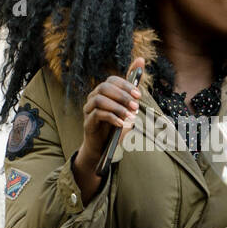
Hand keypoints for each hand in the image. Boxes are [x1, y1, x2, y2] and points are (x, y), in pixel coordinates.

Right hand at [76, 58, 143, 172]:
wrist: (104, 147)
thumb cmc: (117, 128)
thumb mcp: (128, 114)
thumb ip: (132, 103)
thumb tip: (138, 91)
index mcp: (104, 93)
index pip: (112, 80)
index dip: (125, 85)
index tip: (138, 94)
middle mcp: (94, 98)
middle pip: (104, 87)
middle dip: (122, 95)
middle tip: (136, 106)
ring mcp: (89, 109)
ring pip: (99, 100)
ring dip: (117, 107)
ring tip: (130, 116)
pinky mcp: (88, 122)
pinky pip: (97, 114)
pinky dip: (112, 118)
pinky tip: (122, 124)